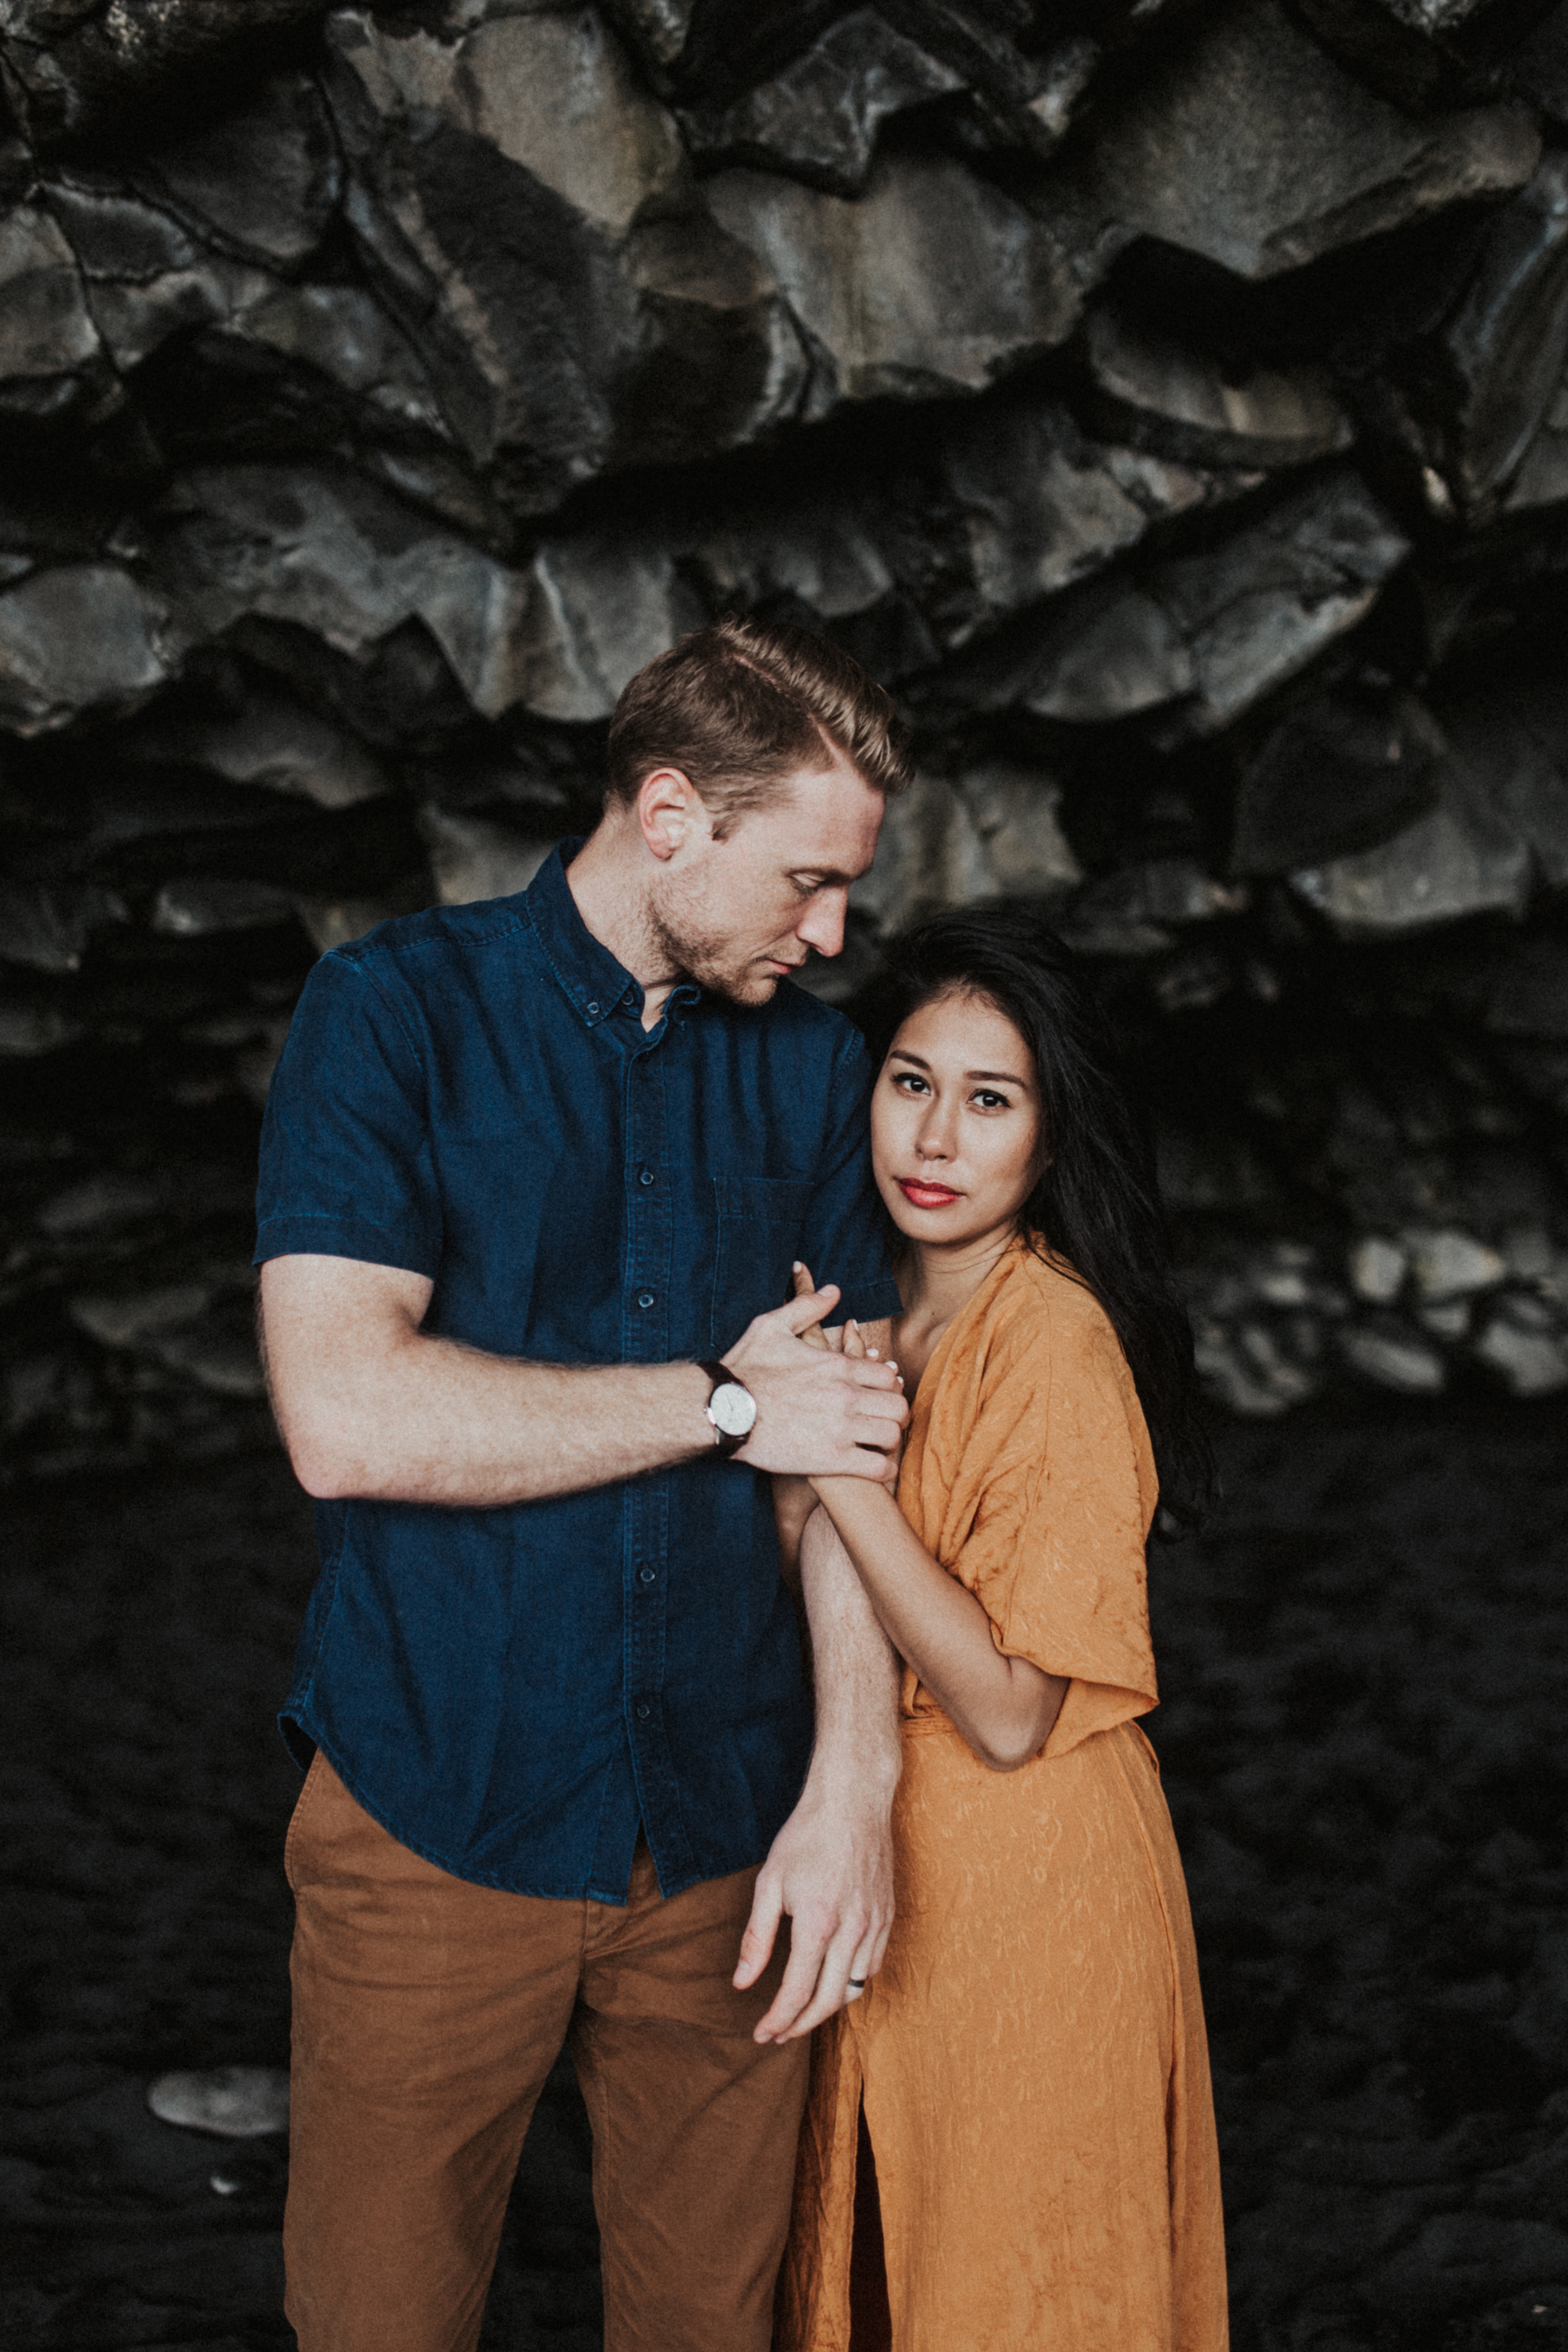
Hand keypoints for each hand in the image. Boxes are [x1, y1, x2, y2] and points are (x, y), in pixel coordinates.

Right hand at [725, 1284, 906, 1477]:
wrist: (723, 1411)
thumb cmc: (745, 1369)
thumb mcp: (772, 1326)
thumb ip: (807, 1306)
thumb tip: (834, 1290)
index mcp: (837, 1366)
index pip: (888, 1376)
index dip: (890, 1385)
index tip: (882, 1394)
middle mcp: (846, 1396)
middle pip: (898, 1407)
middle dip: (896, 1414)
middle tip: (888, 1421)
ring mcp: (841, 1429)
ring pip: (891, 1436)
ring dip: (890, 1442)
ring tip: (882, 1446)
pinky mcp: (831, 1460)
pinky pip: (877, 1468)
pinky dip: (882, 1471)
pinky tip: (877, 1469)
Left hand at [733, 1769, 895, 2042]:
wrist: (853, 1800)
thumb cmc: (806, 1836)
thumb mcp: (769, 1883)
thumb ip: (755, 1938)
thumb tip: (741, 1983)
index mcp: (818, 1924)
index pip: (797, 1993)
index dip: (777, 2020)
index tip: (761, 2034)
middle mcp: (852, 1931)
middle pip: (829, 2001)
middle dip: (801, 2025)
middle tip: (779, 2034)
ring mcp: (876, 1925)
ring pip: (855, 1988)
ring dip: (827, 2008)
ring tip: (802, 2012)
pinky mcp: (888, 1916)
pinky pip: (873, 1965)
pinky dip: (852, 1982)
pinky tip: (833, 1979)